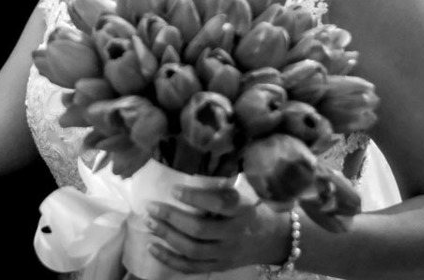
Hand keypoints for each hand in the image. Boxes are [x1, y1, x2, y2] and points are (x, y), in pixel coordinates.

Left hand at [144, 184, 287, 272]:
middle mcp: (235, 234)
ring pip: (193, 250)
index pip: (219, 204)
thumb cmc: (253, 207)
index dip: (195, 197)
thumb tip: (191, 155)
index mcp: (243, 210)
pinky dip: (170, 259)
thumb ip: (223, 181)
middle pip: (200, 230)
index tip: (173, 188)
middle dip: (172, 218)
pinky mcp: (219, 266)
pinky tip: (152, 247)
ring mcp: (226, 253)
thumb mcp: (246, 192)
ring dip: (167, 236)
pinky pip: (192, 267)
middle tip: (151, 206)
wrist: (274, 240)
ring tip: (149, 222)